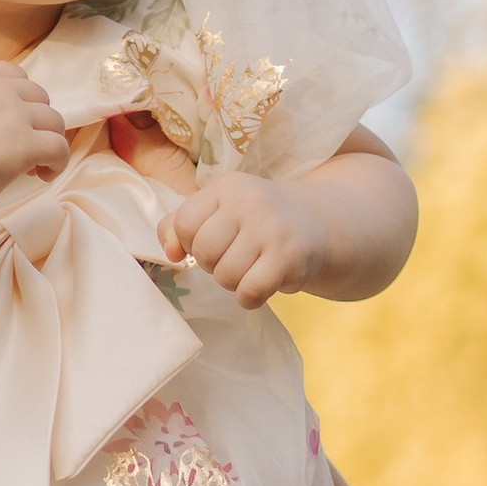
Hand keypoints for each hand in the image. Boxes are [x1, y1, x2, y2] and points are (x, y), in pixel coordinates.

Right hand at [0, 65, 70, 214]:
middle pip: (39, 96)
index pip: (15, 74)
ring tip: (37, 164)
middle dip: (37, 120)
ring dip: (50, 140)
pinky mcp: (24, 144)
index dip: (22, 98)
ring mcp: (14, 115)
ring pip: (55, 121)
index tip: (15, 119)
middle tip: (25, 145)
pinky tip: (44, 175)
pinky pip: (59, 147)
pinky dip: (58, 162)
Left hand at [160, 170, 325, 305]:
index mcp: (227, 187)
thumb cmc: (257, 220)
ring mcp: (271, 228)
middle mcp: (249, 201)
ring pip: (225, 276)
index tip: (213, 242)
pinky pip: (249, 292)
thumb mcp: (220, 210)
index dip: (191, 242)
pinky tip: (264, 284)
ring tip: (252, 268)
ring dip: (234, 282)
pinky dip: (251, 298)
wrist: (317, 224)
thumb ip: (181, 224)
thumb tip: (170, 253)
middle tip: (234, 258)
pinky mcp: (288, 256)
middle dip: (213, 265)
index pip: (184, 223)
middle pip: (204, 253)